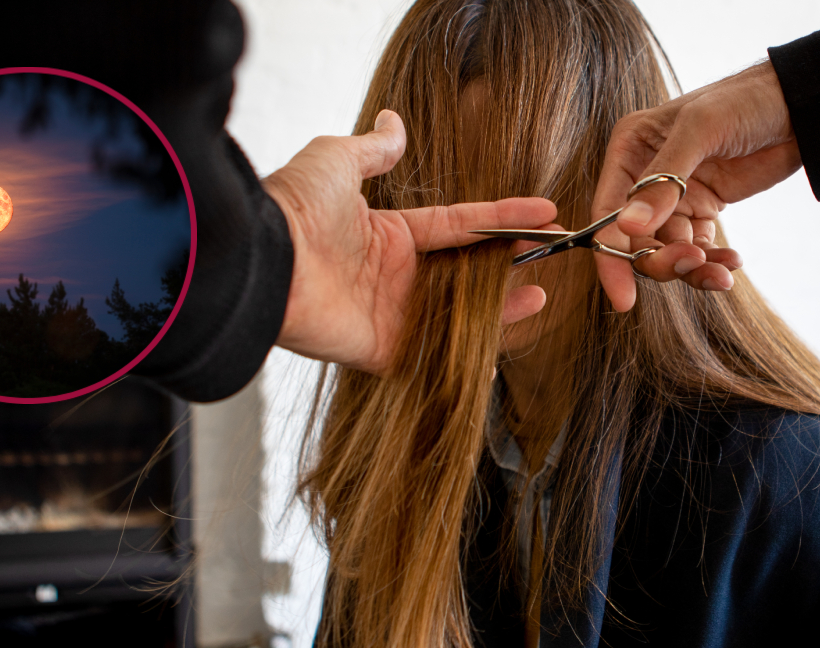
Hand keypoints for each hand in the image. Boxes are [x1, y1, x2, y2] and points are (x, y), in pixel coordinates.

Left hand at [265, 110, 556, 373]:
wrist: (266, 260)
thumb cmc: (296, 207)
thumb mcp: (336, 160)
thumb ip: (373, 149)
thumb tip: (394, 121)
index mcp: (387, 233)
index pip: (457, 225)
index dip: (501, 216)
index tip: (545, 210)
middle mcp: (394, 276)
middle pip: (465, 272)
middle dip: (509, 264)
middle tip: (553, 254)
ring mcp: (391, 315)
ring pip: (461, 314)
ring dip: (503, 306)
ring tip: (542, 294)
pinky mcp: (385, 351)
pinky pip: (438, 354)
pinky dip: (475, 348)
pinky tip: (511, 335)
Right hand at [591, 60, 802, 310]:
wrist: (799, 103)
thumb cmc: (745, 100)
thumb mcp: (701, 130)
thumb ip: (663, 180)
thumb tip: (627, 227)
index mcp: (630, 150)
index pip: (607, 213)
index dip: (611, 257)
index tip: (623, 296)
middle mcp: (644, 177)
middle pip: (636, 240)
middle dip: (661, 260)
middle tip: (693, 264)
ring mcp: (675, 197)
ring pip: (668, 250)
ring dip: (692, 268)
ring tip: (722, 272)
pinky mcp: (704, 209)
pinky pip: (699, 249)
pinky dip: (714, 263)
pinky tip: (733, 262)